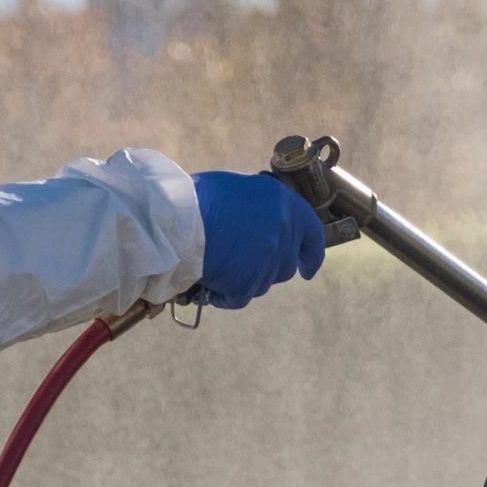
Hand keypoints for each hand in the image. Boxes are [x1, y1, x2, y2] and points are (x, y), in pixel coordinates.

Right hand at [190, 170, 326, 307]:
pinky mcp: (249, 282)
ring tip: (216, 263)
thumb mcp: (238, 189)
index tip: (307, 269)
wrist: (175, 218)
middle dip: (266, 268)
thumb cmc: (197, 198)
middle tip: (239, 261)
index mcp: (283, 202)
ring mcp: (269, 258)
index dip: (311, 254)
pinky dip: (224, 294)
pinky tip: (208, 282)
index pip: (312, 233)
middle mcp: (283, 229)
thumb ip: (259, 209)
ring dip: (244, 279)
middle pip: (285, 264)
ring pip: (263, 283)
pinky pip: (240, 297)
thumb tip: (261, 224)